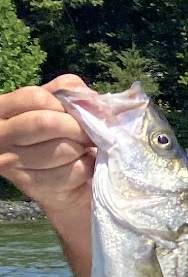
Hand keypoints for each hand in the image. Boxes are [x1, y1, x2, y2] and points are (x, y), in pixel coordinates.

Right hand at [0, 75, 97, 206]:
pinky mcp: (31, 185)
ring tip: (83, 150)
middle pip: (48, 123)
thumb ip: (68, 92)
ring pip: (63, 149)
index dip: (65, 104)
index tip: (79, 113)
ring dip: (83, 149)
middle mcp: (0, 135)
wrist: (57, 178)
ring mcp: (11, 162)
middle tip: (90, 134)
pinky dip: (87, 167)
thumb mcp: (56, 106)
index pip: (36, 97)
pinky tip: (82, 165)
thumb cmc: (57, 134)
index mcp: (2, 109)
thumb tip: (88, 97)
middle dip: (79, 128)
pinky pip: (72, 172)